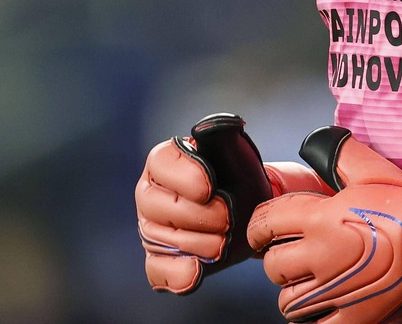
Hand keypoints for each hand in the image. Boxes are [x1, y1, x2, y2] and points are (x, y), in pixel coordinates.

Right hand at [134, 113, 274, 293]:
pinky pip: (157, 271)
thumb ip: (222, 136)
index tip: (210, 187)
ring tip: (225, 241)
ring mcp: (152, 228)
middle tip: (229, 219)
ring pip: (160, 239)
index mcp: (164, 161)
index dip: (183, 177)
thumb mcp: (236, 153)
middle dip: (198, 216)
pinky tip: (195, 273)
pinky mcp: (160, 259)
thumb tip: (206, 127)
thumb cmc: (240, 177)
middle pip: (157, 206)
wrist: (250, 211)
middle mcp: (150, 193)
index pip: (160, 164)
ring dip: (198, 244)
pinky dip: (175, 274)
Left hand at [248, 127, 401, 323]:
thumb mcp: (369, 170)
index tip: (260, 232)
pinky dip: (314, 318)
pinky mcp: (352, 314)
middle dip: (277, 260)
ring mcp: (334, 289)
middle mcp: (321, 254)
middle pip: (272, 266)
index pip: (264, 224)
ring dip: (292, 291)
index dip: (256, 228)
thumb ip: (338, 156)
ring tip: (306, 283)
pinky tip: (322, 306)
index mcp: (319, 218)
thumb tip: (315, 145)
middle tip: (291, 255)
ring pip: (287, 301)